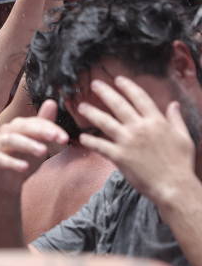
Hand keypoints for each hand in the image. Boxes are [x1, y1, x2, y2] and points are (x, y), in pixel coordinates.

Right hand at [0, 100, 68, 190]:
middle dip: (39, 131)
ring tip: (43, 152)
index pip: (35, 122)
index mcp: (18, 125)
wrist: (8, 181)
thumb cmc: (24, 158)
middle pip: (22, 127)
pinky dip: (12, 163)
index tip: (65, 138)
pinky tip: (25, 167)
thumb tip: (51, 102)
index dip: (50, 128)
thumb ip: (44, 125)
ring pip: (11, 140)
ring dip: (27, 144)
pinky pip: (0, 159)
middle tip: (55, 138)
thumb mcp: (38, 142)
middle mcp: (6, 131)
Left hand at [77, 77, 196, 203]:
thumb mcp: (184, 137)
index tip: (118, 79)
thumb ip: (176, 119)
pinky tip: (81, 137)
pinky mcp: (119, 156)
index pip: (139, 97)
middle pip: (119, 105)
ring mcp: (128, 141)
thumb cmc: (181, 163)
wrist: (174, 186)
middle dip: (105, 92)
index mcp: (156, 121)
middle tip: (94, 84)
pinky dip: (90, 140)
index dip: (127, 87)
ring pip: (105, 122)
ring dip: (91, 113)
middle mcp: (140, 128)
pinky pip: (100, 146)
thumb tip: (174, 104)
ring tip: (81, 106)